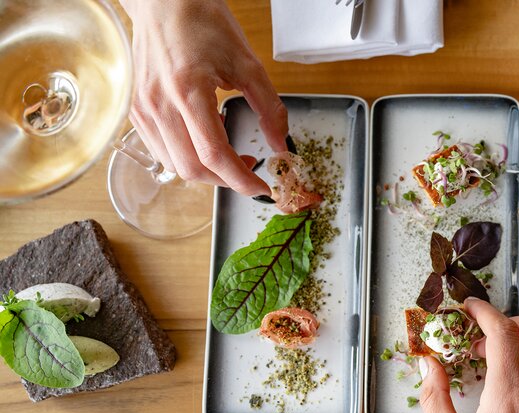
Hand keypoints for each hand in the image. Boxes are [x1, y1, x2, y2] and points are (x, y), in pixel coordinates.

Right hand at [119, 0, 286, 195]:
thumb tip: (280, 145)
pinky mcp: (137, 112)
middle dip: (225, 179)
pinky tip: (206, 136)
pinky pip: (162, 151)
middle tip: (249, 168)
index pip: (214, 155)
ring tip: (229, 150)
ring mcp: (143, 110)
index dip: (240, 180)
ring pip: (175, 165)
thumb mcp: (248, 63)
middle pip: (192, 169)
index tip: (262, 189)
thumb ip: (269, 108)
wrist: (165, 3)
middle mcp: (159, 105)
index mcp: (187, 91)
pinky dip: (188, 156)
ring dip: (207, 170)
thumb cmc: (203, 24)